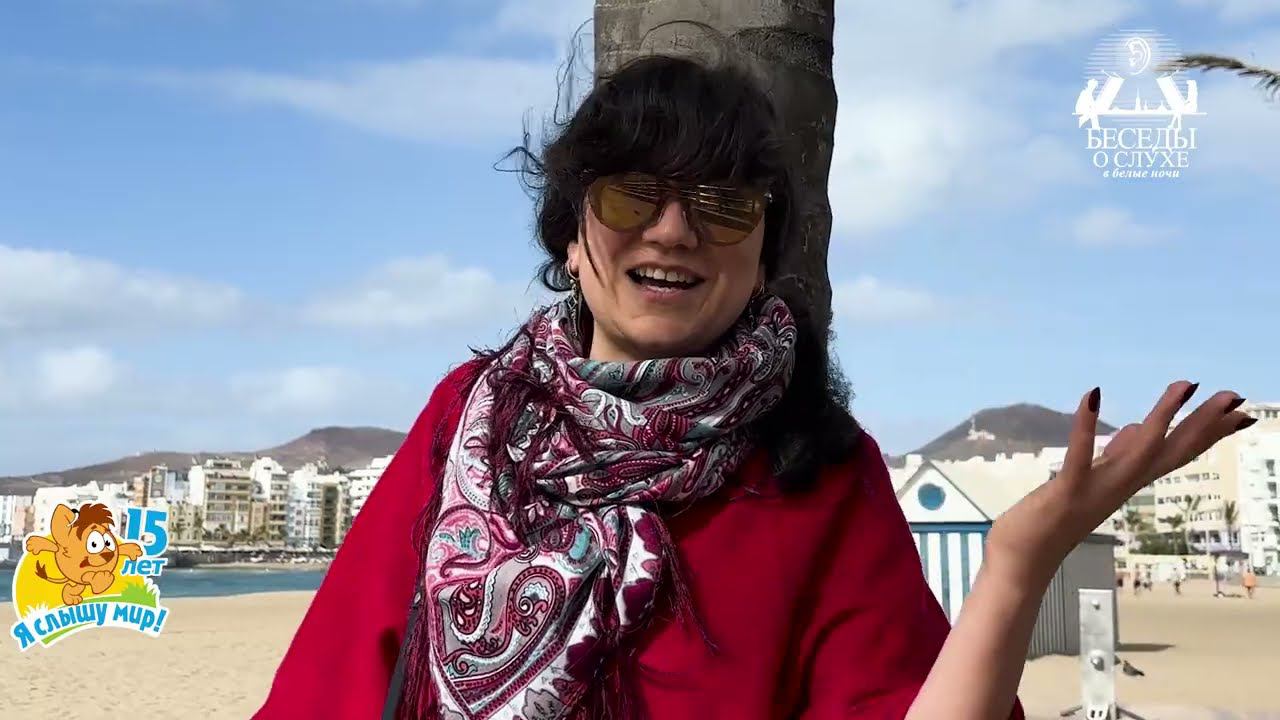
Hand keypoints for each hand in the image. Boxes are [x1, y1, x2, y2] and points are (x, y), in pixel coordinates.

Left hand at [985, 381, 1252, 586]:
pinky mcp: (1065, 491)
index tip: (1238, 410)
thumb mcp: (1086, 480)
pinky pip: (1079, 457)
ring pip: (1139, 452)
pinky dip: (1085, 427)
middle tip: (1237, 395)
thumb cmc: (1050, 521)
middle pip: (1169, 451)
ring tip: (1184, 384)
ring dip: (1161, 417)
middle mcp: (1119, 487)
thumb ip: (1112, 457)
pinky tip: (1092, 395)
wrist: (1023, 563)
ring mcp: (1095, 490)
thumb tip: (1132, 429)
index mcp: (1124, 482)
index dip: (1204, 432)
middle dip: (1202, 424)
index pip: (1172, 452)